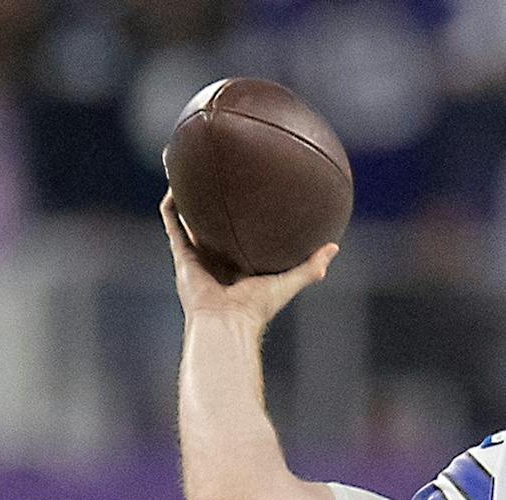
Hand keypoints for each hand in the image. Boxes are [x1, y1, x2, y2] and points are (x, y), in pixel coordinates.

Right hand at [160, 190, 335, 330]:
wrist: (228, 321)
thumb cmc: (258, 308)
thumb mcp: (289, 281)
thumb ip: (311, 266)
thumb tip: (334, 246)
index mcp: (240, 266)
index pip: (240, 239)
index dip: (243, 221)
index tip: (251, 197)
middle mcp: (216, 260)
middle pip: (212, 228)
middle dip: (212, 206)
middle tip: (218, 178)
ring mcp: (197, 258)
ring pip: (188, 222)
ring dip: (186, 199)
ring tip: (189, 172)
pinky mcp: (181, 256)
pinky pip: (173, 225)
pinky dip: (171, 206)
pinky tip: (176, 185)